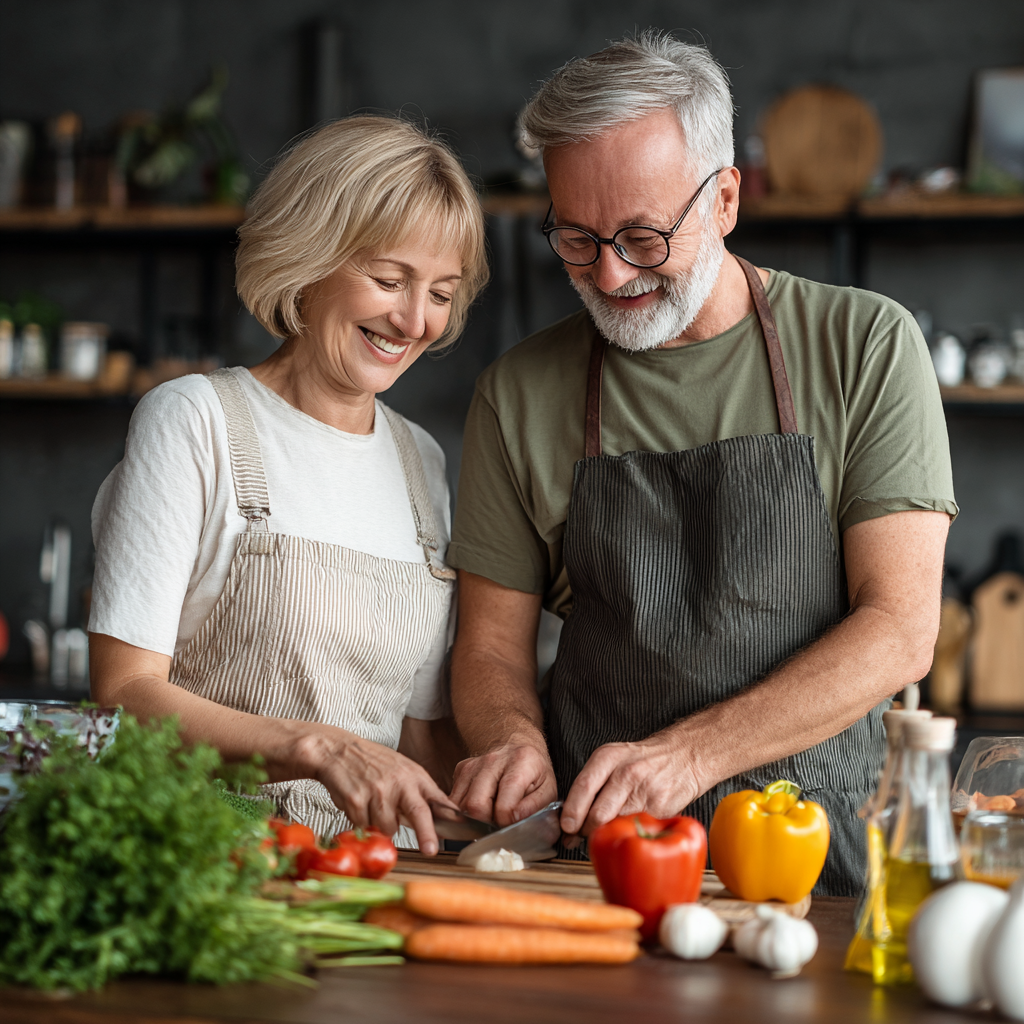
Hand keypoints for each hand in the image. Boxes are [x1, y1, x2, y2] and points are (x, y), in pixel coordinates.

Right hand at [295, 728, 457, 855]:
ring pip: (387, 828)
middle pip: (418, 812)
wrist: (339, 751)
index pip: (437, 799)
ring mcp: (377, 790)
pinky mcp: (356, 799)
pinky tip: (358, 805)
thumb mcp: (402, 770)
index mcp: (414, 776)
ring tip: (373, 807)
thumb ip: (419, 793)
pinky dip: (362, 823)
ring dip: (381, 827)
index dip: (450, 817)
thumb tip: (441, 820)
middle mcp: (398, 782)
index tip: (462, 831)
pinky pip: (364, 826)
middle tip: (431, 850)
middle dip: (426, 834)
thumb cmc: (373, 763)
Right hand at [450, 738, 556, 826]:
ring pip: (460, 806)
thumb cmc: (534, 772)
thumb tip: (516, 824)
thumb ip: (536, 808)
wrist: (519, 746)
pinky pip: (454, 800)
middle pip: (475, 806)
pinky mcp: (461, 769)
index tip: (512, 824)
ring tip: (491, 813)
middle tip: (498, 822)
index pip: (504, 807)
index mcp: (520, 762)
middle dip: (485, 823)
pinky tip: (481, 806)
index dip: (507, 823)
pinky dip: (464, 811)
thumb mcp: (548, 790)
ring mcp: (473, 764)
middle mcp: (493, 760)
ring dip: (474, 818)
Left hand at [560, 732, 701, 836]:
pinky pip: (636, 829)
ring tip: (603, 832)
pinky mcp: (660, 810)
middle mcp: (626, 773)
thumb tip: (569, 818)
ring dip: (606, 835)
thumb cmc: (641, 761)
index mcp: (608, 757)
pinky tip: (627, 829)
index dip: (572, 812)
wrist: (682, 756)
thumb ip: (591, 783)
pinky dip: (628, 834)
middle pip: (598, 814)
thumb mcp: (612, 758)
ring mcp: (645, 792)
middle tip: (580, 836)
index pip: (583, 787)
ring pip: (616, 825)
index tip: (566, 827)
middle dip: (585, 830)